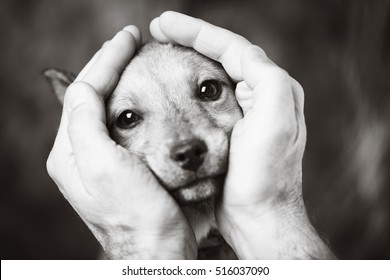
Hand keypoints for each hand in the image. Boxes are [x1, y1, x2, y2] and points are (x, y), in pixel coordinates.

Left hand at [46, 26, 196, 258]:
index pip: (84, 90)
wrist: (158, 250)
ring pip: (109, 108)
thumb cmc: (135, 214)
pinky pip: (125, 124)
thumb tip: (82, 84)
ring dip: (121, 81)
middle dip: (110, 66)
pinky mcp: (125, 166)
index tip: (129, 37)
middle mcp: (82, 153)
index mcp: (70, 151)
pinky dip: (135, 102)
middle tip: (131, 43)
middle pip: (92, 96)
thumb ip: (85, 123)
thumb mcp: (102, 166)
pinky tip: (146, 94)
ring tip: (136, 60)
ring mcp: (103, 159)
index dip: (106, 60)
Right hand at [150, 11, 333, 258]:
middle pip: (220, 56)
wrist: (257, 215)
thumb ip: (264, 77)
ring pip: (209, 76)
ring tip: (161, 51)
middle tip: (159, 31)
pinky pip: (202, 100)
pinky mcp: (226, 131)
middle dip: (189, 40)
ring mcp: (241, 113)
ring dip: (186, 60)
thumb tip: (240, 52)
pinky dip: (184, 87)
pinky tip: (168, 85)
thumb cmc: (265, 174)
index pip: (230, 47)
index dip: (195, 31)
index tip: (163, 24)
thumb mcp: (275, 119)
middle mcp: (258, 96)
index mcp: (270, 87)